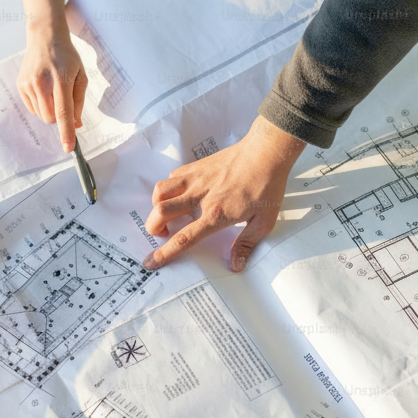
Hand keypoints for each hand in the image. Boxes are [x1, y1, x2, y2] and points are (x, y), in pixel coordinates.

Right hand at [15, 0, 85, 151]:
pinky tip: (43, 88)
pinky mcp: (20, 85)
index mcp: (62, 79)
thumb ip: (79, 102)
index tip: (69, 148)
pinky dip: (41, 105)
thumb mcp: (81, 76)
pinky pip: (33, 108)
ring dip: (50, 110)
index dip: (66, 132)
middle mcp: (42, 82)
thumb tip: (76, 125)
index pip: (64, 112)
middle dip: (59, 118)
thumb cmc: (67, 57)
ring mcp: (28, 84)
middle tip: (64, 101)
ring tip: (53, 89)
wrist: (45, 37)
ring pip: (41, 115)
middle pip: (51, 119)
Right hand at [143, 115, 305, 271]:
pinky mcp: (196, 166)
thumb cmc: (267, 186)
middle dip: (153, 227)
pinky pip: (171, 177)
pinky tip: (181, 193)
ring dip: (157, 206)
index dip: (164, 253)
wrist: (266, 153)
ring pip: (160, 192)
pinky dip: (169, 188)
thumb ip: (246, 244)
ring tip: (168, 212)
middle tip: (163, 233)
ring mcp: (195, 179)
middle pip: (160, 213)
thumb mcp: (263, 222)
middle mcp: (199, 197)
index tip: (150, 262)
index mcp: (215, 215)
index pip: (184, 238)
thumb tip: (235, 265)